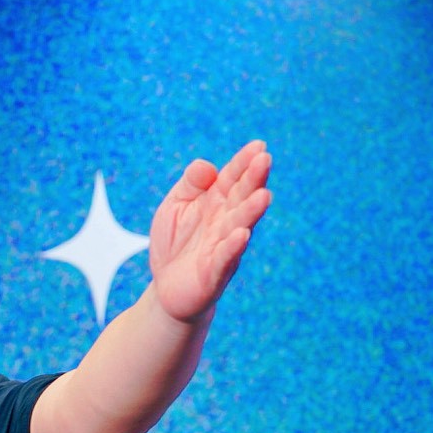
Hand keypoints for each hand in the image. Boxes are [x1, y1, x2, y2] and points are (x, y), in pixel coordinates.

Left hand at [147, 140, 271, 323]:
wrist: (167, 286)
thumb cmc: (175, 242)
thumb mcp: (174, 206)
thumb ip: (190, 184)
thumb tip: (207, 166)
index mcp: (216, 202)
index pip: (232, 178)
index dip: (244, 162)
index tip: (258, 146)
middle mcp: (225, 222)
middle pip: (242, 198)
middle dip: (254, 180)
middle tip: (265, 160)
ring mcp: (223, 246)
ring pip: (240, 226)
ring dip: (251, 212)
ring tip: (263, 196)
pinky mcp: (214, 273)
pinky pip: (225, 258)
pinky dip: (233, 248)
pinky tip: (241, 235)